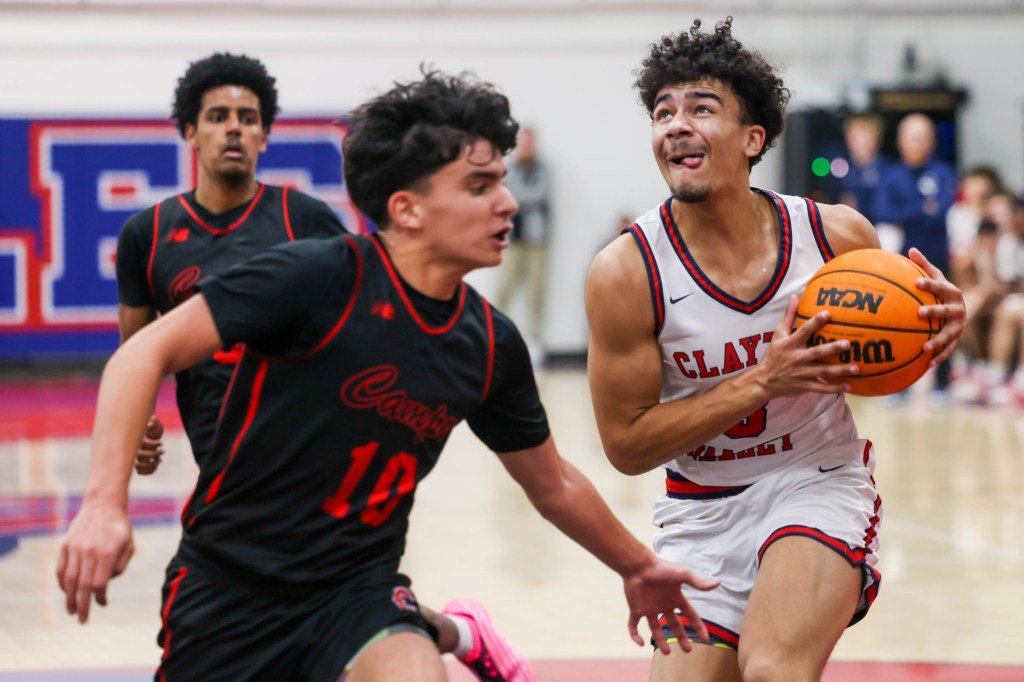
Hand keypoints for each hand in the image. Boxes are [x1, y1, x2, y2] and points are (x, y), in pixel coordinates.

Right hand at [55, 502, 133, 623]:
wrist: (103, 505)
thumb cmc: (120, 528)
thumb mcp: (129, 545)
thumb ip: (120, 566)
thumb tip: (105, 584)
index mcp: (107, 552)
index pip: (100, 583)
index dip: (100, 597)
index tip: (102, 604)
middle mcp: (89, 551)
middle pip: (83, 585)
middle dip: (83, 605)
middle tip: (83, 620)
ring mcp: (75, 548)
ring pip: (69, 579)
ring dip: (69, 598)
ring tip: (72, 611)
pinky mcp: (65, 545)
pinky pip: (61, 569)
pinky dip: (62, 583)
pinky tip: (67, 592)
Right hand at [134, 416, 163, 474]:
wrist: (135, 443)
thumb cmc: (142, 434)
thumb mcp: (145, 428)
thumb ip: (149, 424)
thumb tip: (152, 419)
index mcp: (136, 443)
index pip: (145, 444)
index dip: (154, 444)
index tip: (161, 443)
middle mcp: (133, 452)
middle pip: (144, 455)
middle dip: (155, 453)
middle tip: (163, 451)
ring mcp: (133, 460)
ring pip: (141, 466)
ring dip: (153, 463)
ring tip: (160, 459)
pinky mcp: (136, 467)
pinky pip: (141, 472)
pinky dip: (149, 471)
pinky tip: (156, 465)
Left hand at [622, 553, 718, 654]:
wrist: (638, 566)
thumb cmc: (661, 568)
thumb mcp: (683, 575)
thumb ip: (698, 582)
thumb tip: (718, 583)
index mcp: (675, 598)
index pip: (690, 615)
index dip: (698, 626)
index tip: (706, 639)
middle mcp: (663, 605)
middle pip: (674, 625)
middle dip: (681, 637)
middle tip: (688, 650)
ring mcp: (649, 608)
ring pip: (655, 629)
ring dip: (661, 641)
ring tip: (667, 653)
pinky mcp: (636, 609)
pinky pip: (633, 625)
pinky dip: (635, 635)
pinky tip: (640, 643)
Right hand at [755, 295, 858, 396]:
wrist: (765, 381)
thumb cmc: (774, 355)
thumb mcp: (778, 334)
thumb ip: (788, 316)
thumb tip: (795, 296)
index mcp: (790, 344)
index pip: (804, 331)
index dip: (815, 322)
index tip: (828, 314)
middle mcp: (797, 358)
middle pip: (817, 353)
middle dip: (832, 349)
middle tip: (848, 344)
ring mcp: (802, 374)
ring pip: (823, 372)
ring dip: (840, 371)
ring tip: (856, 368)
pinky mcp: (805, 386)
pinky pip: (822, 388)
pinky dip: (835, 388)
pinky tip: (849, 386)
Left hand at [908, 247, 965, 365]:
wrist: (959, 309)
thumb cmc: (941, 292)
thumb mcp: (935, 277)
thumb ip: (923, 266)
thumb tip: (910, 249)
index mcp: (952, 292)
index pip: (940, 286)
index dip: (930, 284)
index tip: (916, 282)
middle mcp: (958, 309)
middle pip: (947, 311)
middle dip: (935, 312)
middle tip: (919, 313)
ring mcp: (959, 326)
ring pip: (949, 334)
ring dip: (938, 341)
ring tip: (924, 347)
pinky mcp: (956, 340)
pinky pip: (947, 350)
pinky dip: (938, 356)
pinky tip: (927, 364)